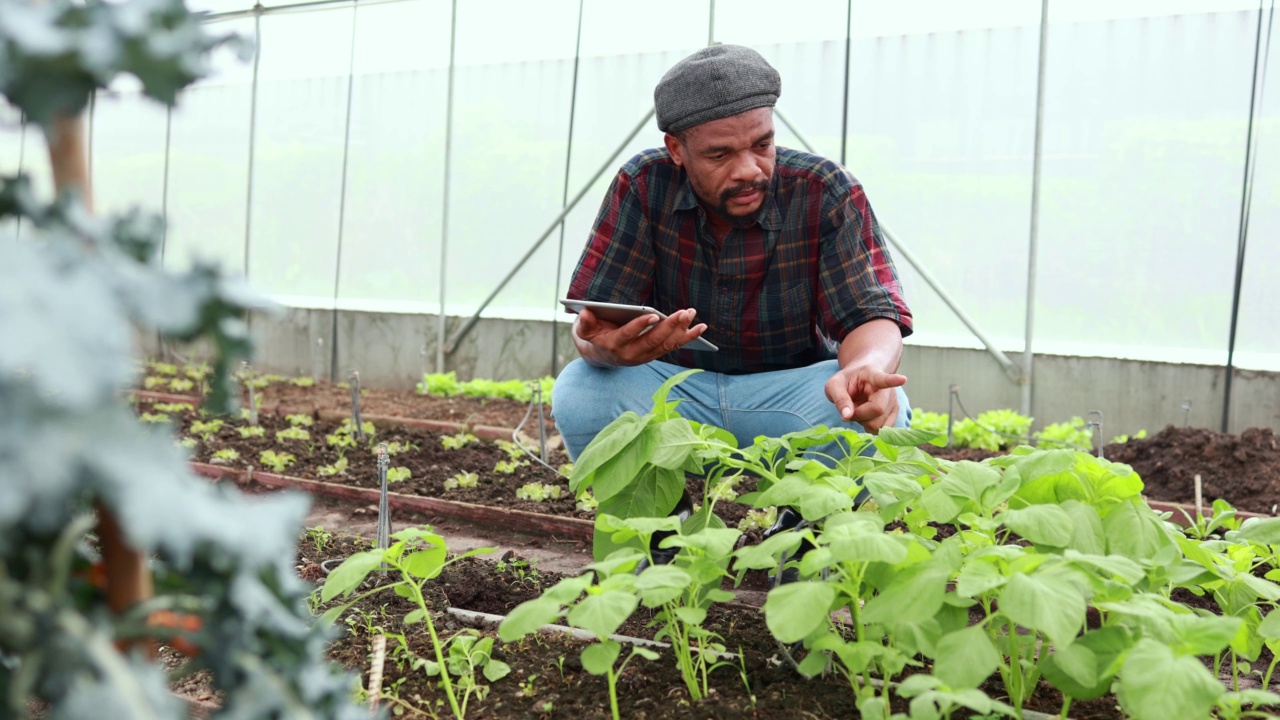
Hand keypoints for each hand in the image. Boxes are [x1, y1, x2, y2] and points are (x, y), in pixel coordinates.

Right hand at [575, 307, 707, 366]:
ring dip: (681, 330)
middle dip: (669, 326)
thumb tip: (585, 313)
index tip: (651, 315)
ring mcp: (645, 357)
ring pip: (666, 345)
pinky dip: (687, 338)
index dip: (639, 326)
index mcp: (613, 346)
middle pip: (652, 341)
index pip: (627, 336)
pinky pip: (673, 347)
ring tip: (691, 314)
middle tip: (683, 312)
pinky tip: (700, 327)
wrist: (600, 355)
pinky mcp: (655, 355)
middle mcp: (631, 355)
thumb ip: (584, 323)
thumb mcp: (584, 330)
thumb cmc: (594, 335)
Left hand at [824, 364, 907, 433]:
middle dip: (859, 415)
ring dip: (864, 423)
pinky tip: (865, 418)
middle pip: (878, 409)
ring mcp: (893, 402)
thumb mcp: (834, 385)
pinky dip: (870, 428)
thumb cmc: (847, 381)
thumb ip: (839, 399)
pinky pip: (883, 429)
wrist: (860, 379)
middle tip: (850, 410)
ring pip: (880, 424)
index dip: (893, 380)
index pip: (884, 379)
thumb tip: (847, 416)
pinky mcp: (894, 413)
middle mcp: (888, 389)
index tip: (903, 379)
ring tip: (859, 411)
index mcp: (873, 375)